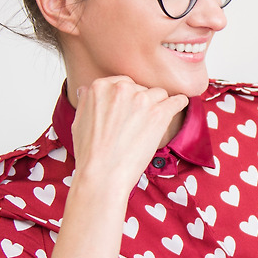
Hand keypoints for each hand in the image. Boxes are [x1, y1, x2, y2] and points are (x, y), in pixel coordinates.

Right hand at [69, 76, 188, 194]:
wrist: (102, 174)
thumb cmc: (90, 153)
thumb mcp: (77, 120)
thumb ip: (86, 101)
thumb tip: (87, 90)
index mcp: (100, 87)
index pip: (124, 83)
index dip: (128, 99)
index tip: (130, 110)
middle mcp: (121, 88)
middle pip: (142, 89)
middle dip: (142, 104)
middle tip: (139, 123)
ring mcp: (142, 100)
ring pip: (159, 94)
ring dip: (158, 106)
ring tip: (153, 124)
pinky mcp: (159, 113)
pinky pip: (178, 100)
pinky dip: (179, 104)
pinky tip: (179, 106)